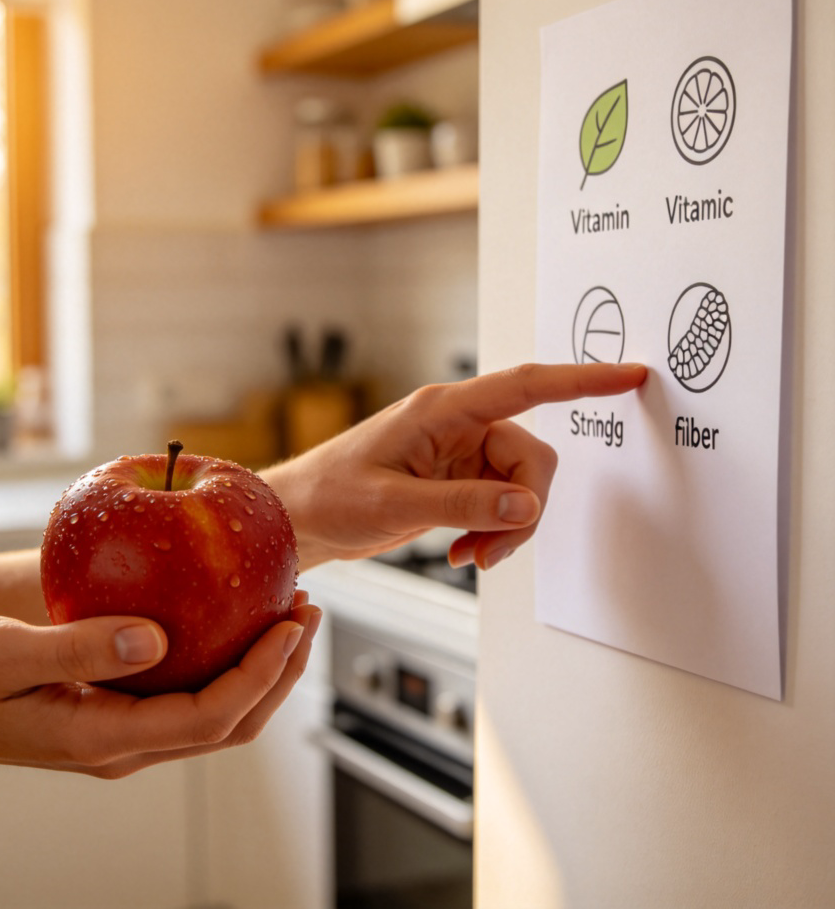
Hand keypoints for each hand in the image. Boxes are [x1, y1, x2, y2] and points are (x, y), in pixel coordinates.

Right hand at [0, 594, 320, 781]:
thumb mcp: (2, 653)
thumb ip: (78, 648)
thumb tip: (157, 638)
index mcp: (100, 737)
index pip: (207, 717)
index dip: (259, 674)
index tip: (289, 624)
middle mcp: (120, 746)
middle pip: (228, 724)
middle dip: (279, 672)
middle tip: (306, 611)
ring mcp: (119, 735)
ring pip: (215, 714)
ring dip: (259, 669)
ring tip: (286, 613)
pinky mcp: (113, 714)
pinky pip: (187, 697)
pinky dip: (223, 663)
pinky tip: (228, 621)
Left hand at [263, 362, 645, 569]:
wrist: (302, 517)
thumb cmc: (331, 495)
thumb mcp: (394, 503)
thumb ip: (464, 505)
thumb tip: (526, 507)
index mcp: (441, 411)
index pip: (525, 386)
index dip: (581, 379)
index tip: (629, 375)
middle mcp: (457, 427)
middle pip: (530, 457)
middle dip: (524, 508)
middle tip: (492, 549)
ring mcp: (459, 456)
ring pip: (519, 486)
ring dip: (508, 528)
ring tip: (471, 556)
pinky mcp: (456, 482)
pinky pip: (501, 504)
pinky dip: (494, 533)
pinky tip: (464, 553)